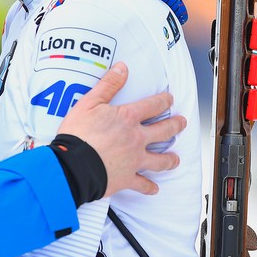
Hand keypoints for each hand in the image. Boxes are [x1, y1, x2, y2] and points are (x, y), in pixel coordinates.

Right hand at [57, 63, 183, 196]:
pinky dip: (149, 187)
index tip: (170, 99)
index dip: (164, 101)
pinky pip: (142, 184)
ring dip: (170, 159)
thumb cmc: (79, 134)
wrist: (74, 165)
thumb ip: (108, 85)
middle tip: (182, 123)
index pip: (153, 106)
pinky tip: (154, 188)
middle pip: (163, 131)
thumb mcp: (89, 102)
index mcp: (128, 118)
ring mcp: (134, 160)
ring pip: (159, 160)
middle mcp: (136, 139)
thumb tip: (122, 68)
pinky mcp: (127, 178)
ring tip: (176, 159)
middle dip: (175, 126)